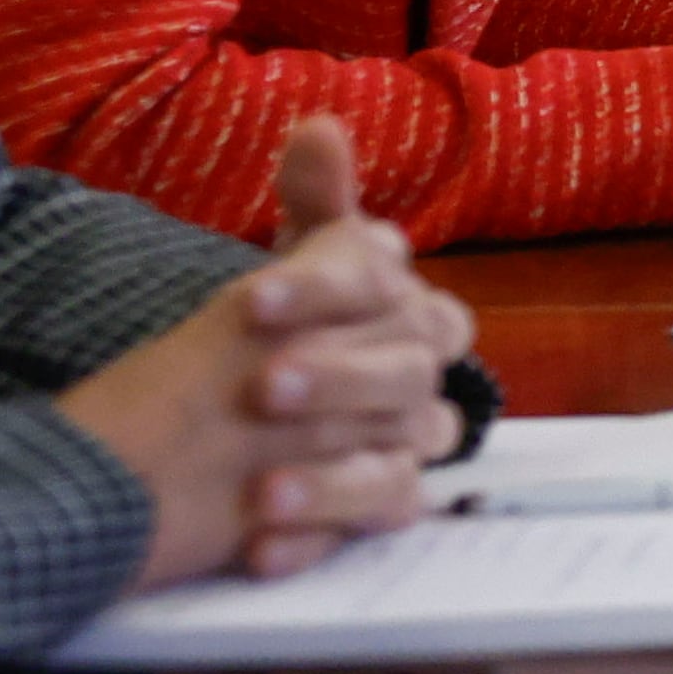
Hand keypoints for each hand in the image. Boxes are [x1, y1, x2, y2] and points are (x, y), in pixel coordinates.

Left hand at [54, 119, 472, 587]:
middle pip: (403, 379)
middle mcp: (421, 378)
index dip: (325, 292)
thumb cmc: (296, 317)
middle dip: (336, 382)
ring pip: (395, 463)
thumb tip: (319, 126)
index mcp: (411, 308)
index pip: (389, 292)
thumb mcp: (302, 256)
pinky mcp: (372, 508)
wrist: (265, 399)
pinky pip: (363, 531)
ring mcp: (400, 447)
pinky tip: (260, 547)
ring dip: (331, 480)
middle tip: (262, 389)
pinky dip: (315, 538)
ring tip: (263, 494)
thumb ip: (319, 200)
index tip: (251, 301)